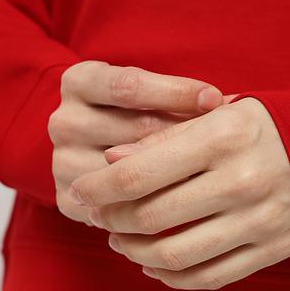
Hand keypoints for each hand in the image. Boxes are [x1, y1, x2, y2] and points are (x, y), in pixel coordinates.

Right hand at [47, 60, 224, 225]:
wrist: (94, 149)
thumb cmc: (138, 112)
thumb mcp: (149, 94)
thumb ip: (179, 96)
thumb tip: (227, 103)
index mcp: (79, 82)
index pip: (129, 86)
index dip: (175, 92)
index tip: (216, 100)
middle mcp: (62, 120)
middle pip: (131, 130)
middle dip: (182, 137)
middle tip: (226, 145)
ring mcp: (61, 162)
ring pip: (126, 173)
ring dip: (173, 177)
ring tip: (214, 176)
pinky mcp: (67, 200)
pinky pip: (117, 208)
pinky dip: (152, 207)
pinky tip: (188, 207)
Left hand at [68, 96, 289, 288]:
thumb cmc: (264, 127)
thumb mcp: (216, 114)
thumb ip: (163, 138)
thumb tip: (110, 161)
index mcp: (221, 138)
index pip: (138, 174)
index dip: (98, 188)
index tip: (80, 190)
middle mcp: (239, 181)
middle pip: (149, 217)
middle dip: (111, 219)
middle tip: (99, 214)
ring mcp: (257, 221)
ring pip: (174, 255)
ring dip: (135, 252)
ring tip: (121, 239)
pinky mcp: (271, 250)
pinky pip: (209, 276)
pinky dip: (172, 276)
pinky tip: (154, 264)